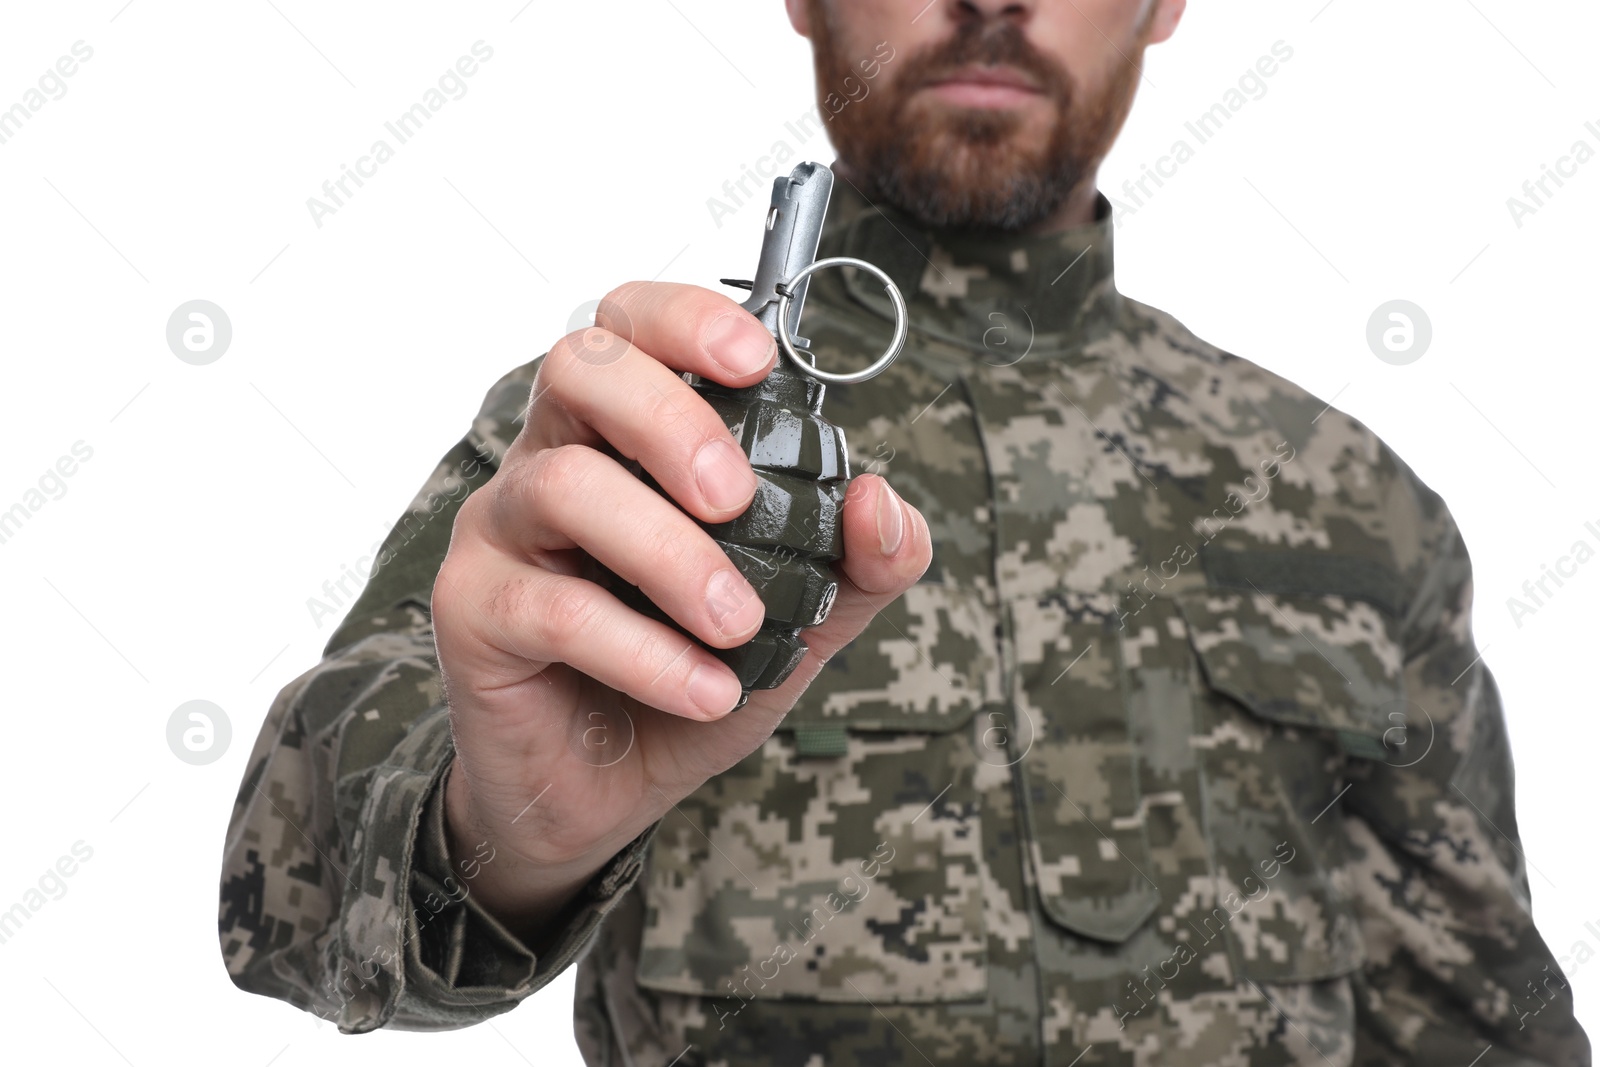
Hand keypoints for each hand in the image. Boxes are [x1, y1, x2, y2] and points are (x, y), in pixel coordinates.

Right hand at [430, 281, 930, 940]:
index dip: (687, 319)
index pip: (630, 324)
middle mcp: (551, 461)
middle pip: (579, 367)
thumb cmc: (683, 675)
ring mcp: (502, 532)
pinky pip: (552, 608)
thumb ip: (854, 565)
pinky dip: (645, 652)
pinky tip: (706, 690)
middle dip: (672, 419)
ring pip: (564, 485)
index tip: (758, 364)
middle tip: (738, 500)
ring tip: (738, 623)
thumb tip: (882, 504)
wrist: (601, 791)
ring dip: (669, 553)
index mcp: (622, 438)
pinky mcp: (475, 613)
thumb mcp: (795, 623)